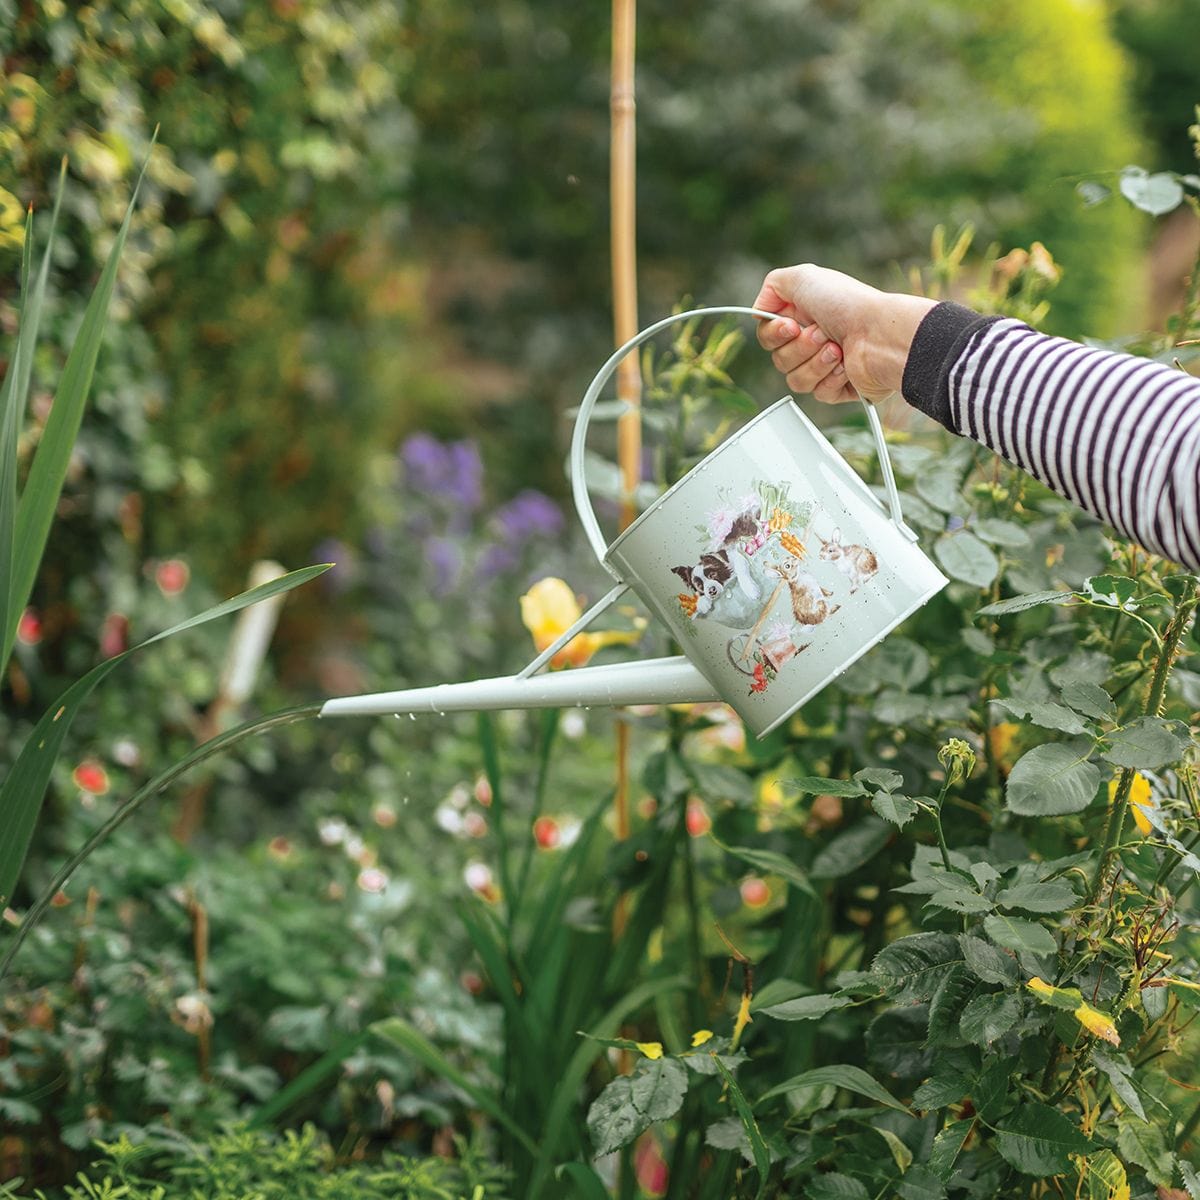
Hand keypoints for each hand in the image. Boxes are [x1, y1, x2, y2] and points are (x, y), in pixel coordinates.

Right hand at [752, 264, 935, 403]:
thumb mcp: (804, 278)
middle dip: (799, 348)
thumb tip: (759, 309)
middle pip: (779, 360)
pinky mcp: (840, 387)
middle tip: (823, 334)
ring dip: (815, 363)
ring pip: (795, 380)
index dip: (774, 334)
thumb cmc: (849, 305)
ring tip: (838, 349)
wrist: (880, 335)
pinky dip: (831, 379)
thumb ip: (773, 286)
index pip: (767, 336)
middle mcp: (813, 339)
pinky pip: (817, 393)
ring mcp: (826, 365)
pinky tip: (846, 366)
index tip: (790, 326)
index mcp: (803, 316)